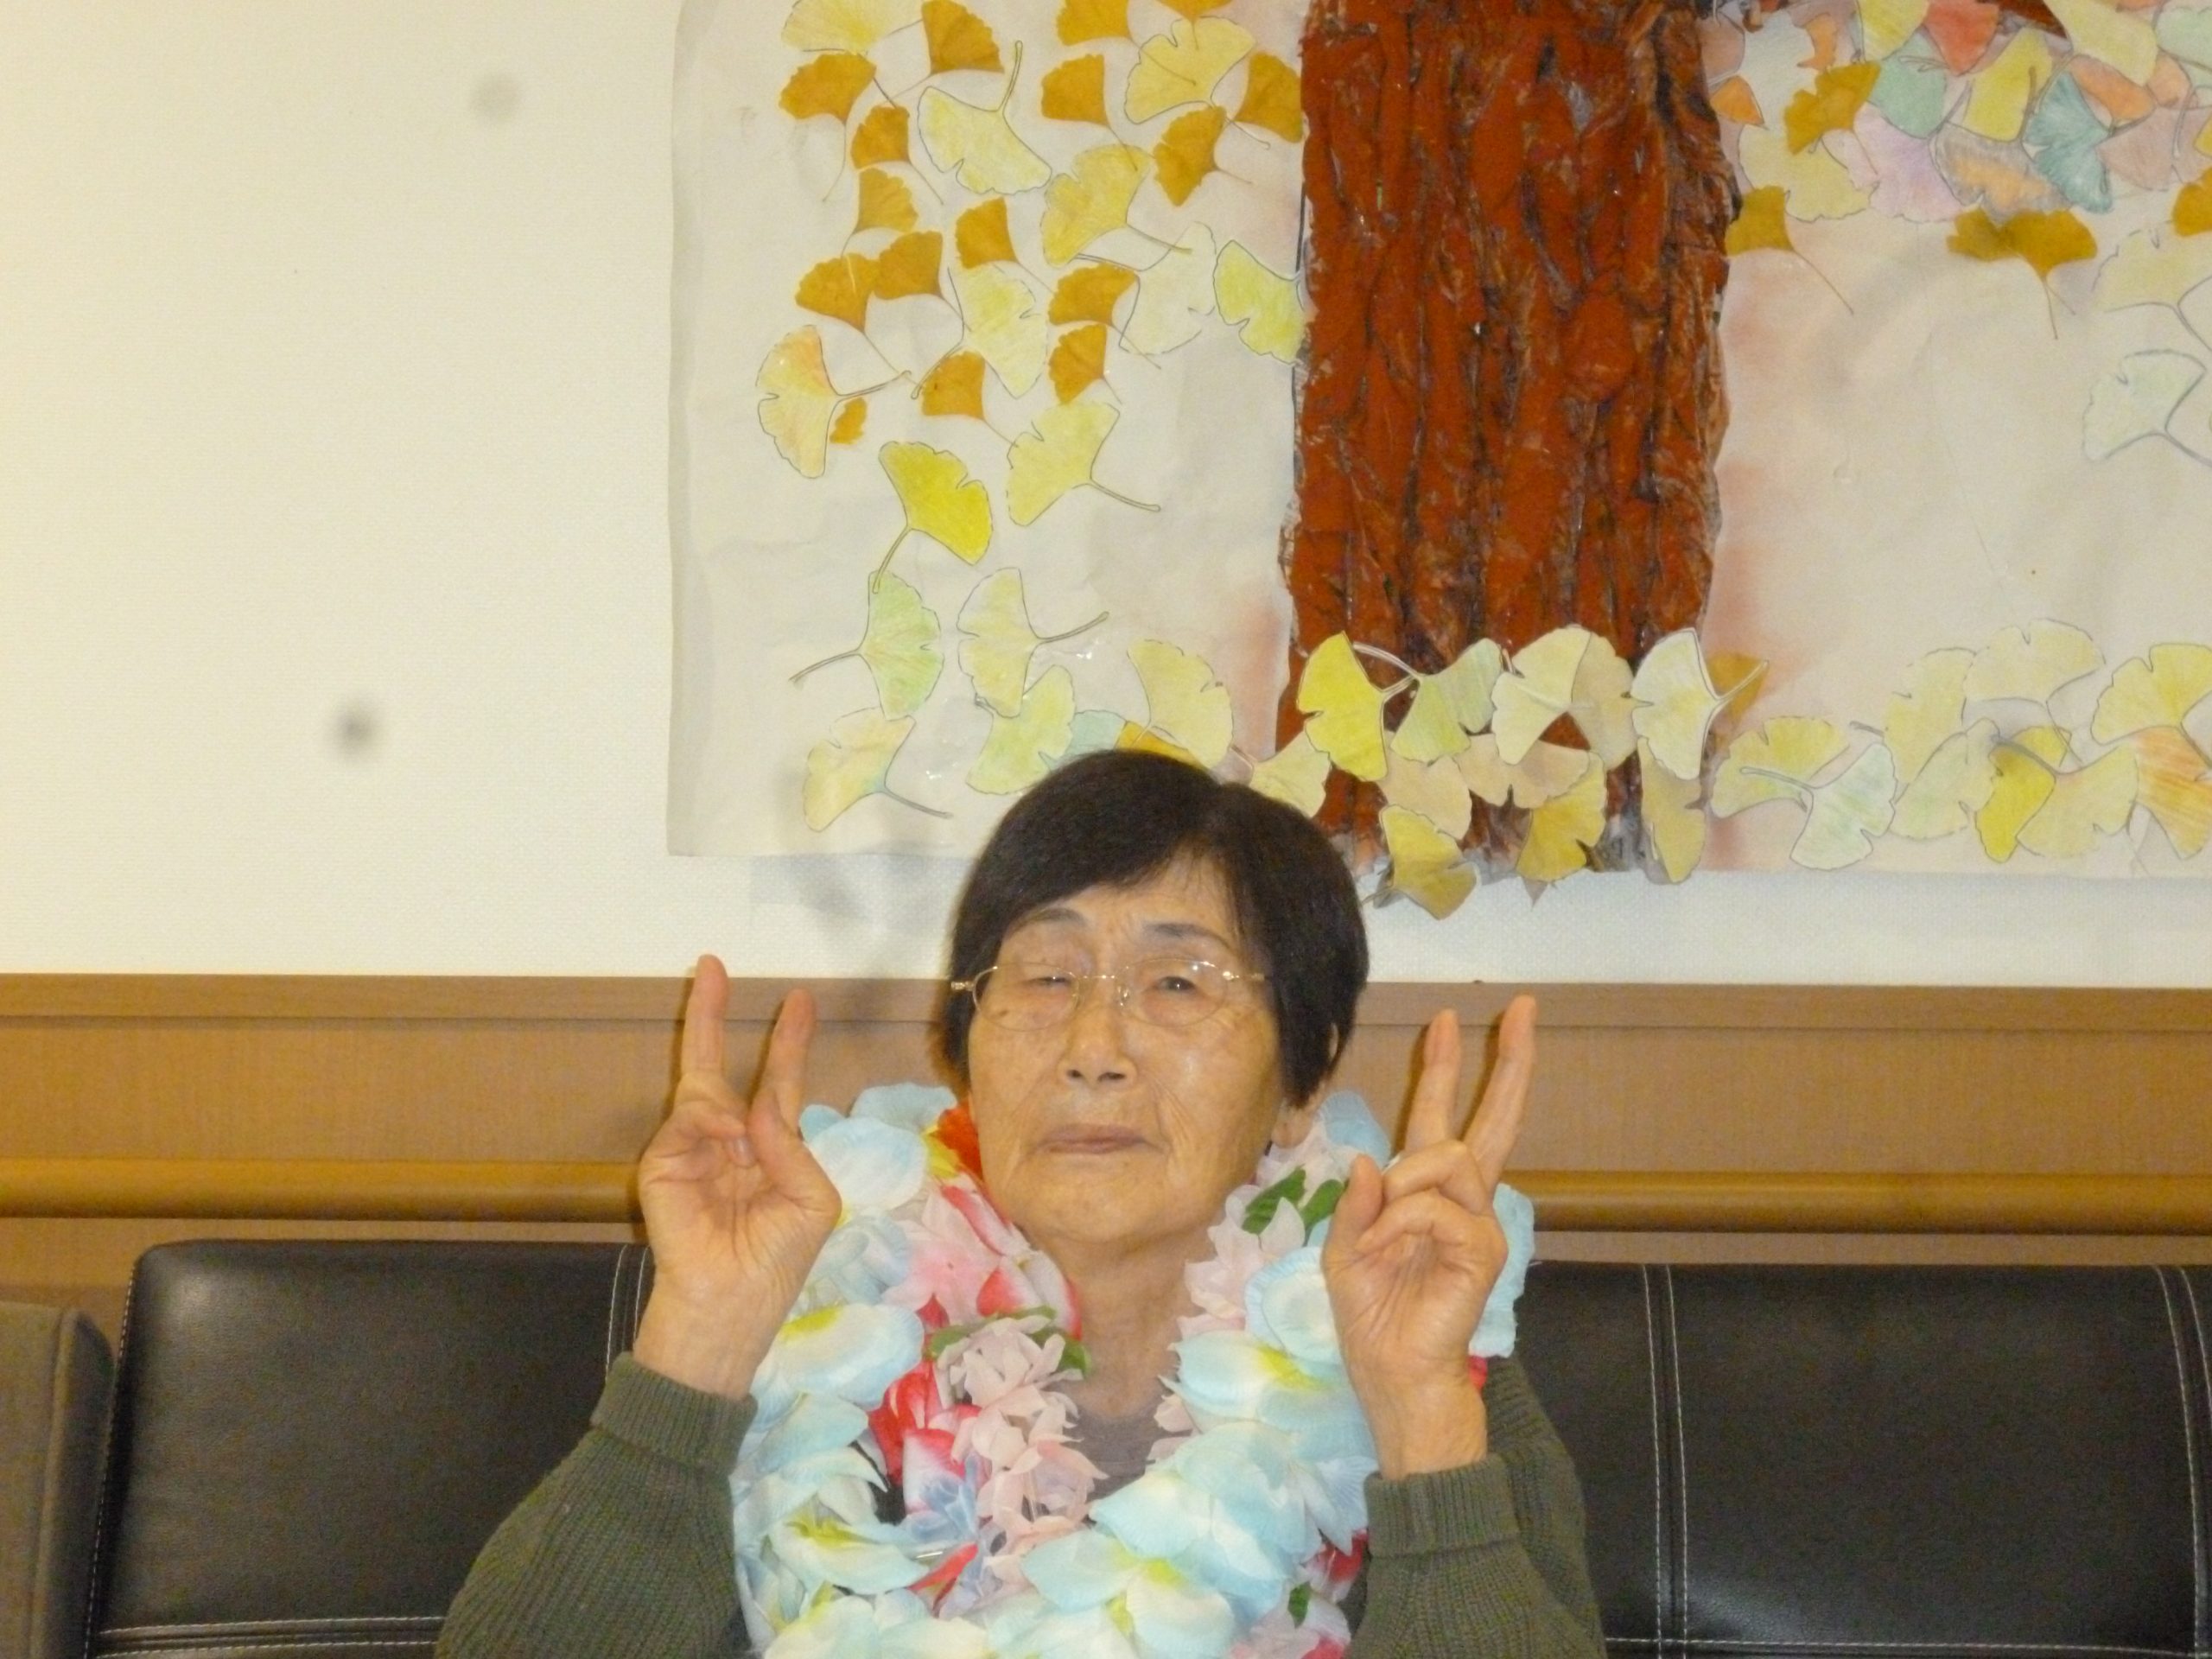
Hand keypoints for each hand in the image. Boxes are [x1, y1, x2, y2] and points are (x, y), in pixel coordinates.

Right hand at [631, 957, 842, 1398]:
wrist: (729, 1307)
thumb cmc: (776, 1261)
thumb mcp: (811, 1200)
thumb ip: (792, 1145)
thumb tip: (756, 1109)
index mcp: (770, 1148)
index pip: (777, 1085)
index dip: (788, 1044)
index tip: (801, 999)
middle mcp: (729, 1140)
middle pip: (721, 1067)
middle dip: (714, 1016)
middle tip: (713, 963)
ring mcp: (692, 1148)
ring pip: (704, 1090)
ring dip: (728, 1106)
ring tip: (742, 1150)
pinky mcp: (663, 1162)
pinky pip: (689, 1120)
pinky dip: (712, 1124)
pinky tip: (727, 1142)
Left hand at [1322, 995, 1535, 1476]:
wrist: (1392, 1371)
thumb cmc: (1370, 1314)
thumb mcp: (1346, 1248)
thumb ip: (1359, 1202)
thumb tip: (1371, 1158)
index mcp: (1426, 1193)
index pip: (1441, 1118)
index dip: (1446, 1069)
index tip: (1448, 1017)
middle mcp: (1462, 1200)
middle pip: (1491, 1119)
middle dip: (1507, 1061)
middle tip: (1522, 1007)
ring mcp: (1479, 1222)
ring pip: (1448, 1157)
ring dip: (1400, 1189)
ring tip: (1380, 1236)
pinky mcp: (1484, 1248)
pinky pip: (1435, 1207)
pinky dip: (1400, 1225)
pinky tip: (1389, 1252)